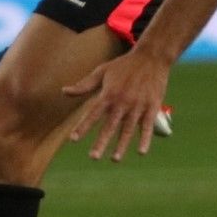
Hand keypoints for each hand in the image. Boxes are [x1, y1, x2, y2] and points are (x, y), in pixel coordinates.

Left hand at [61, 48, 170, 162]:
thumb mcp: (102, 71)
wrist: (151, 57)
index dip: (83, 127)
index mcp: (108, 93)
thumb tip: (63, 91)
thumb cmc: (123, 65)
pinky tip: (141, 152)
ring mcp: (138, 105)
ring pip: (128, 129)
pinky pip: (148, 126)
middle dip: (101, 142)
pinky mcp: (152, 107)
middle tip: (93, 157)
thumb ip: (84, 85)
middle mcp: (122, 101)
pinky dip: (145, 139)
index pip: (93, 114)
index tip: (73, 139)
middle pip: (110, 125)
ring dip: (122, 145)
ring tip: (115, 159)